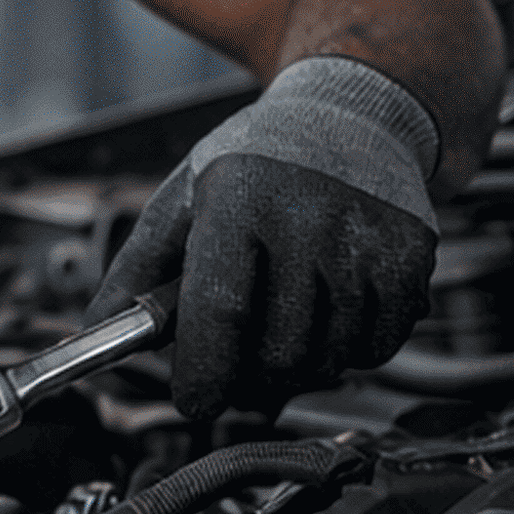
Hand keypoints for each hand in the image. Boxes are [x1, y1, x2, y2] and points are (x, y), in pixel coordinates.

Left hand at [94, 54, 438, 422]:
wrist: (354, 114)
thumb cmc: (259, 160)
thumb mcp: (186, 194)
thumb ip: (140, 265)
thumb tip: (100, 327)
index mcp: (240, 199)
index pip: (221, 310)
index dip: (204, 371)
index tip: (194, 400)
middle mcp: (310, 218)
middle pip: (277, 351)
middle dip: (248, 378)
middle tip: (235, 368)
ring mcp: (368, 240)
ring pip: (330, 358)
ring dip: (299, 368)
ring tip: (281, 329)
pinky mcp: (412, 257)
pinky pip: (377, 347)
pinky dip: (349, 352)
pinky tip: (328, 315)